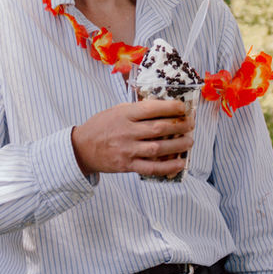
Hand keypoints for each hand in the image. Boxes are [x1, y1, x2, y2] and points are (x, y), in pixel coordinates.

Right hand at [71, 99, 194, 176]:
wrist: (82, 148)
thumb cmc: (101, 126)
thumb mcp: (116, 110)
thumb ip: (136, 109)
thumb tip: (162, 106)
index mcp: (124, 114)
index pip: (152, 108)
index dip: (171, 108)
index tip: (183, 108)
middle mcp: (127, 131)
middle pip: (159, 128)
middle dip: (179, 126)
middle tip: (190, 124)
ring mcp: (127, 150)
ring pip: (158, 148)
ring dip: (178, 145)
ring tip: (189, 141)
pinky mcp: (127, 165)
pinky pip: (151, 167)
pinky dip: (168, 166)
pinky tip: (180, 163)